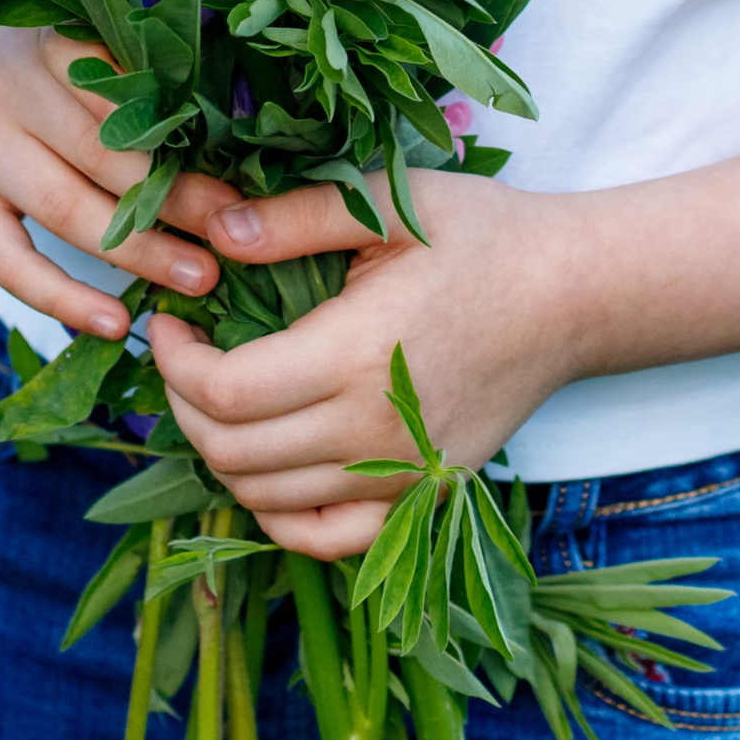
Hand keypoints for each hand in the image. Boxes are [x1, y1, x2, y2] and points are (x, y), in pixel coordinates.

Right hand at [0, 18, 225, 342]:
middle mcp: (10, 90)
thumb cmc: (37, 62)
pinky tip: (115, 325)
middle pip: (104, 154)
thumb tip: (238, 131)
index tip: (244, 175)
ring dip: (139, 253)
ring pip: (65, 208)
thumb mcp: (81, 41)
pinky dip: (63, 298)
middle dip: (178, 200)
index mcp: (56, 42)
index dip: (189, 138)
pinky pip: (8, 261)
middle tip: (237, 235)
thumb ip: (138, 73)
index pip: (131, 93)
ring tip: (199, 280)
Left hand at [146, 168, 582, 558]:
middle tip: (184, 355)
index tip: (167, 322)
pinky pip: (323, 537)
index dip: (174, 363)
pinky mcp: (420, 499)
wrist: (572, 297)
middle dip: (183, 404)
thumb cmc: (482, 238)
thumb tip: (212, 235)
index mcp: (356, 355)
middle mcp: (372, 433)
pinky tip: (265, 464)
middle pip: (232, 453)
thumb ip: (296, 217)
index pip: (225, 393)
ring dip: (219, 453)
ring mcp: (398, 478)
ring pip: (264, 498)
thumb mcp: (390, 202)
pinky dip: (275, 513)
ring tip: (217, 395)